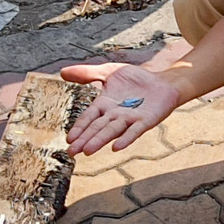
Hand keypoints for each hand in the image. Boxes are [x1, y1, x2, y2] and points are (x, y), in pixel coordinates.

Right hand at [60, 63, 182, 154]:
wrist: (162, 83)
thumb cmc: (135, 80)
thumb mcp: (108, 72)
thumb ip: (87, 73)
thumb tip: (61, 72)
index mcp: (104, 105)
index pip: (88, 117)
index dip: (79, 127)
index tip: (69, 139)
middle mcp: (114, 115)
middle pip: (97, 128)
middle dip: (85, 139)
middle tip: (72, 152)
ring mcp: (129, 119)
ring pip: (112, 131)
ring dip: (99, 141)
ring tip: (88, 151)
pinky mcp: (145, 121)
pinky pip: (134, 131)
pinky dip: (126, 138)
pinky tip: (116, 147)